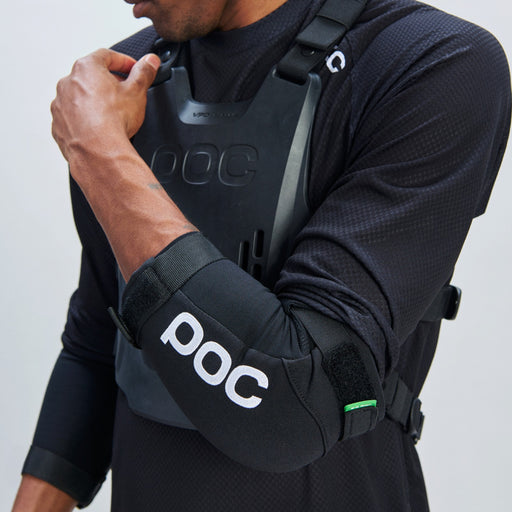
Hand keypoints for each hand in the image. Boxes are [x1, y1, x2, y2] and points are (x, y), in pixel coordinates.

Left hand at [51, 49, 159, 164]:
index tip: (133, 69)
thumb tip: (150, 62)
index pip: (107, 56)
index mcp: (86, 68)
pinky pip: (73, 118)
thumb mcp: (137, 92)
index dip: (124, 62)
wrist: (99, 151)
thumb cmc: (114, 121)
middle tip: (124, 94)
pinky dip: (84, 120)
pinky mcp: (58, 125)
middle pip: (91, 77)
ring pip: (80, 98)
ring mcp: (60, 104)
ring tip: (111, 114)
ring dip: (94, 102)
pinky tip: (99, 129)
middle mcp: (68, 83)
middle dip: (108, 83)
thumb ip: (144, 72)